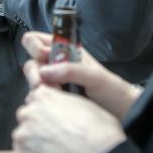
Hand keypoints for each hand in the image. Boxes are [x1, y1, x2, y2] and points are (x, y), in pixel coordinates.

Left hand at [0, 85, 125, 152]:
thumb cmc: (100, 131)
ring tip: (60, 149)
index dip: (43, 92)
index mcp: (44, 94)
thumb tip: (52, 98)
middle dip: (41, 123)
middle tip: (65, 133)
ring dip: (35, 144)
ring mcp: (23, 136)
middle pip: (28, 115)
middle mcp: (29, 112)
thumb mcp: (84, 101)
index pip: (36, 90)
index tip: (35, 75)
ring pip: (22, 136)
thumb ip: (62, 97)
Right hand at [21, 32, 142, 118]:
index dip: (36, 46)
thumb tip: (44, 72)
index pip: (37, 39)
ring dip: (39, 87)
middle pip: (31, 61)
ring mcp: (54, 82)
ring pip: (32, 80)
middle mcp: (56, 65)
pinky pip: (38, 96)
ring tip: (56, 94)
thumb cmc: (113, 90)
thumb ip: (70, 70)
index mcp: (66, 51)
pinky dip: (41, 99)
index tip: (45, 56)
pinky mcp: (54, 99)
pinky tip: (55, 103)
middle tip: (48, 82)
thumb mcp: (95, 76)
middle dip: (35, 71)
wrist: (121, 113)